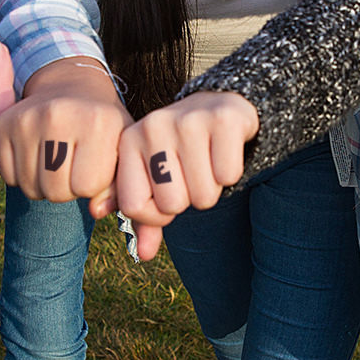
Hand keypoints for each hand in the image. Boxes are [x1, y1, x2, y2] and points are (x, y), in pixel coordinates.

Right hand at [0, 58, 131, 206]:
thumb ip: (118, 187)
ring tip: (54, 161)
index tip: (93, 167)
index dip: (91, 185)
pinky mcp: (4, 124)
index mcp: (99, 121)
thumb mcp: (120, 150)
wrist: (70, 87)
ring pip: (30, 188)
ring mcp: (28, 118)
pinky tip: (35, 155)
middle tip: (72, 167)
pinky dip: (21, 175)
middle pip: (55, 192)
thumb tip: (96, 211)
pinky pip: (8, 177)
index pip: (87, 187)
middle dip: (66, 190)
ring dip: (43, 185)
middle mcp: (60, 114)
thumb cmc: (101, 127)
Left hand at [113, 91, 258, 260]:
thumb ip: (144, 216)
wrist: (217, 104)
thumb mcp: (154, 178)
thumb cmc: (180, 150)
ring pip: (203, 195)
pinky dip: (231, 173)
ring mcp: (188, 120)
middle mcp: (153, 126)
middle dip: (188, 199)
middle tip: (191, 172)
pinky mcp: (223, 119)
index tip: (166, 196)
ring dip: (212, 188)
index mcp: (128, 141)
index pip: (132, 206)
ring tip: (207, 161)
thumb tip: (142, 255)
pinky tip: (224, 151)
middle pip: (172, 204)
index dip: (155, 214)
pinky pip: (228, 176)